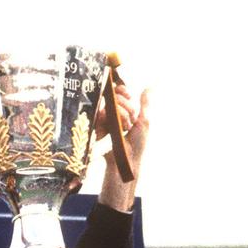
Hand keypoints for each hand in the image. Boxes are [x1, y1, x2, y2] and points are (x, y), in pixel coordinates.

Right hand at [97, 87, 149, 211]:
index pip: (119, 93)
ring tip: (123, 129)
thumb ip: (144, 104)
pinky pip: (103, 113)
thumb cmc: (136, 144)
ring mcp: (104, 119)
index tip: (129, 96)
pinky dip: (113, 119)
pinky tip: (116, 128)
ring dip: (123, 117)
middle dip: (127, 108)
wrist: (126, 159)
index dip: (123, 92)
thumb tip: (149, 87)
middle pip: (117, 97)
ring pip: (112, 105)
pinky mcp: (97, 125)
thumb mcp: (143, 122)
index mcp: (123, 110)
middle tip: (128, 123)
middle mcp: (112, 113)